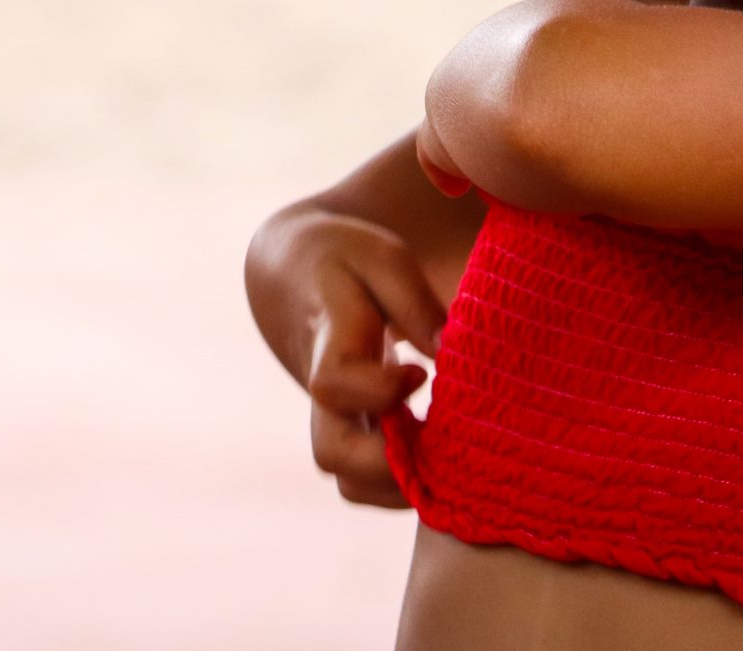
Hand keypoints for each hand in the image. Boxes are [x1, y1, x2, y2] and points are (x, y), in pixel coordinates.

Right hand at [250, 207, 447, 508]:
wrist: (293, 276)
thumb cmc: (344, 262)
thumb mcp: (381, 258)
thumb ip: (414, 302)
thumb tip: (449, 354)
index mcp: (328, 340)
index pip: (334, 382)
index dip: (378, 390)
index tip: (418, 373)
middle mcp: (325, 394)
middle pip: (333, 454)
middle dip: (390, 467)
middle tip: (442, 442)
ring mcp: (333, 419)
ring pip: (351, 484)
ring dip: (402, 485)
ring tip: (449, 451)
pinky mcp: (350, 435)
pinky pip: (368, 484)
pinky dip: (405, 484)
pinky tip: (442, 453)